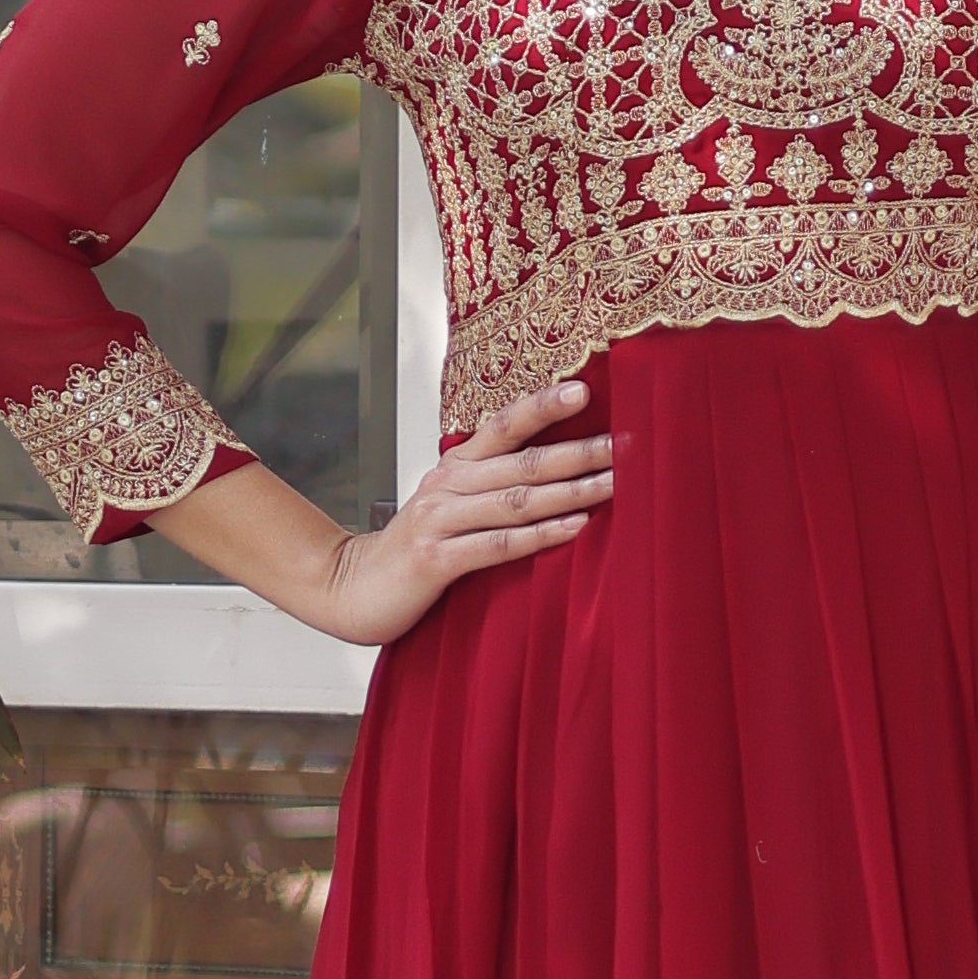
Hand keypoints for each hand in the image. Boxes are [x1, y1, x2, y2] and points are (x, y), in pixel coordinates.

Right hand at [156, 384, 612, 648]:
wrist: (349, 589)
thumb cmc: (415, 549)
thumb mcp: (450, 507)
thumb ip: (492, 486)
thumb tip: (556, 470)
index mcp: (454, 467)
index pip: (503, 425)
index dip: (543, 405)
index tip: (587, 389)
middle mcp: (447, 486)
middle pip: (522, 461)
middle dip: (578, 451)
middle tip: (628, 443)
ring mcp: (439, 521)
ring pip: (515, 499)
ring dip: (570, 490)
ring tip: (614, 483)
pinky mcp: (436, 560)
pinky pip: (497, 544)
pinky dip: (539, 535)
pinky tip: (575, 528)